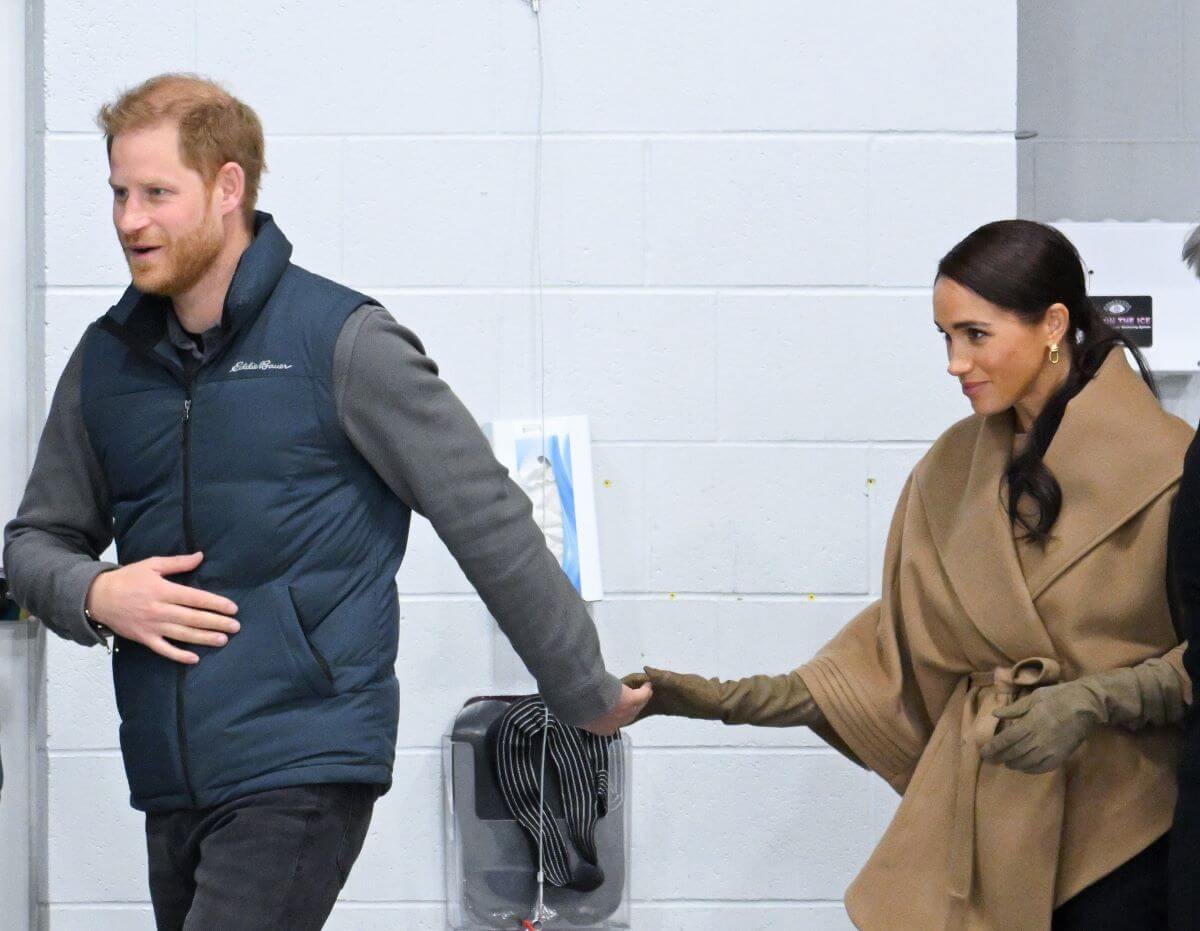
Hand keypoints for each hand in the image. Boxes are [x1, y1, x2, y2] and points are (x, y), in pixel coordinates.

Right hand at [85, 552, 239, 664]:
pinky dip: (178, 655)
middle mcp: (159, 610)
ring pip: (182, 634)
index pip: (195, 598)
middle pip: (193, 618)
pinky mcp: (143, 638)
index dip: (215, 604)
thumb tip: (201, 556)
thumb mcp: (152, 565)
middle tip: (236, 626)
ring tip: (223, 640)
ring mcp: (151, 626)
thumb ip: (178, 563)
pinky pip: (163, 649)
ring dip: (204, 638)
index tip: (233, 608)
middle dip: (216, 623)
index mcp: (163, 590)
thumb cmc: (127, 578)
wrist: (97, 597)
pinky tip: (194, 659)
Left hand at [580, 682, 652, 735]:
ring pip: (636, 706)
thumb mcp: (577, 714)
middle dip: (627, 709)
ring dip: (639, 698)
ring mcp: (626, 712)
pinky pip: (643, 695)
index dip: (613, 718)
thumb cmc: (577, 707)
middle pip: (627, 716)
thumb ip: (580, 714)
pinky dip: (645, 690)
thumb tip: (573, 709)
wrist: (584, 700)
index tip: (611, 711)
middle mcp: (617, 723)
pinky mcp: (632, 700)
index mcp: (603, 729)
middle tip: (628, 701)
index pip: (612, 726)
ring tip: (641, 692)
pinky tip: (647, 685)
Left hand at [978, 681, 1102, 774]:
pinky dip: (1030, 769)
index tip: (983, 753)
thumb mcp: (1034, 697)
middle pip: (1014, 753)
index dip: (994, 747)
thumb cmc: (1059, 696)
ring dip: (1014, 764)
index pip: (1007, 739)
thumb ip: (1014, 709)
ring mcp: (1051, 749)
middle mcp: (1039, 739)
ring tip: (1005, 762)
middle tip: (990, 760)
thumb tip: (995, 714)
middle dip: (1000, 757)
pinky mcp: (1062, 755)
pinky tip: (1023, 767)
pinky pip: (1042, 767)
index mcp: (1030, 723)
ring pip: (1027, 762)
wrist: (1087, 704)